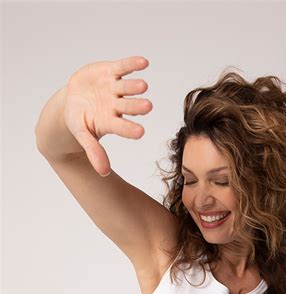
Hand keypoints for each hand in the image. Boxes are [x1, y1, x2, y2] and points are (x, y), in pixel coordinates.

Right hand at [64, 55, 152, 175]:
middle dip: (137, 106)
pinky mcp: (110, 72)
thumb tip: (104, 173)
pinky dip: (132, 64)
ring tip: (143, 85)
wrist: (72, 100)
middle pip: (128, 106)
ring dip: (135, 86)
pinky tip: (144, 62)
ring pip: (127, 87)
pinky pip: (123, 67)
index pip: (122, 127)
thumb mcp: (82, 135)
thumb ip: (94, 151)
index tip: (140, 132)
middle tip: (148, 107)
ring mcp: (114, 89)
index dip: (130, 128)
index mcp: (110, 122)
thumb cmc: (79, 120)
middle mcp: (116, 106)